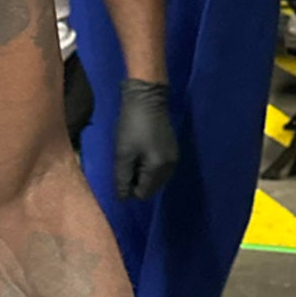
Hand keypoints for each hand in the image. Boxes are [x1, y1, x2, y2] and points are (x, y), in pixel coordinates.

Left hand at [112, 79, 178, 199]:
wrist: (147, 97)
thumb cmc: (132, 125)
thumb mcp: (122, 153)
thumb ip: (122, 179)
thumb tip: (122, 199)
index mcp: (160, 169)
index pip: (142, 193)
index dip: (129, 186)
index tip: (122, 168)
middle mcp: (171, 167)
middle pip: (150, 187)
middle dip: (136, 178)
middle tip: (127, 158)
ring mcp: (174, 158)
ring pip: (154, 177)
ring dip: (141, 171)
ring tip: (134, 152)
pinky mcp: (172, 149)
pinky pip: (158, 166)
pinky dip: (148, 163)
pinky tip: (142, 148)